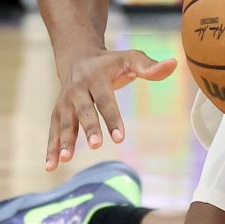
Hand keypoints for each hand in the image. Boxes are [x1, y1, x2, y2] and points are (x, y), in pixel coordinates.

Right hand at [45, 49, 178, 170]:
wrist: (77, 56)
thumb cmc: (110, 62)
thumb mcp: (129, 59)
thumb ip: (149, 66)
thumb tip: (173, 65)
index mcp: (96, 77)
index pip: (105, 100)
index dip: (113, 118)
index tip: (120, 138)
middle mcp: (77, 90)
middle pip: (83, 111)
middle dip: (89, 128)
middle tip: (96, 145)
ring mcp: (65, 102)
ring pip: (64, 122)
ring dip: (64, 141)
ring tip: (65, 159)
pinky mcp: (57, 112)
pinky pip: (53, 131)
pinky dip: (50, 148)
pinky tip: (51, 167)